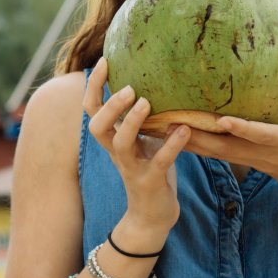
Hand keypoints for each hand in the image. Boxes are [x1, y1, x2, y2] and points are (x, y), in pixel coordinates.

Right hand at [84, 57, 188, 232]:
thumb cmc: (151, 171)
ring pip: (120, 143)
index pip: (92, 110)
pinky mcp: (150, 182)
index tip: (105, 61)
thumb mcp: (145, 141)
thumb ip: (146, 119)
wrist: (152, 216)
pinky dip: (172, 144)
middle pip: (96, 126)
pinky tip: (185, 129)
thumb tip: (160, 83)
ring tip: (147, 102)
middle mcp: (116, 153)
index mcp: (112, 140)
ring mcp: (131, 168)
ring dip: (132, 122)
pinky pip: (159, 161)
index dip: (94, 87)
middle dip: (110, 106)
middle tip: (129, 88)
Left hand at [179, 41, 277, 210]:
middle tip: (166, 119)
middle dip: (195, 135)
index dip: (242, 128)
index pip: (261, 135)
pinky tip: (173, 134)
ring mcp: (252, 161)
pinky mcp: (246, 163)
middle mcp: (264, 153)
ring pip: (214, 153)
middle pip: (224, 147)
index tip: (221, 120)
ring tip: (157, 126)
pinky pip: (216, 155)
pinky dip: (195, 145)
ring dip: (186, 141)